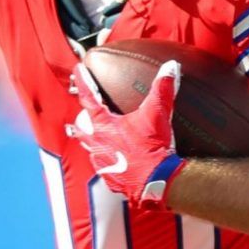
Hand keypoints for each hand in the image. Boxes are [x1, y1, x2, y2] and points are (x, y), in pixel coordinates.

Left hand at [67, 60, 185, 209]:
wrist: (157, 181)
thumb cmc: (152, 147)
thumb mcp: (158, 113)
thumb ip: (163, 88)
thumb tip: (170, 67)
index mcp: (104, 126)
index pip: (88, 98)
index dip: (83, 82)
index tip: (78, 70)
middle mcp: (97, 143)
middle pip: (81, 126)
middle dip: (83, 117)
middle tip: (88, 111)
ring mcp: (101, 162)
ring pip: (89, 147)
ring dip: (92, 139)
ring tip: (99, 134)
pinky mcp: (109, 177)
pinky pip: (101, 165)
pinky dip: (106, 158)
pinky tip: (115, 157)